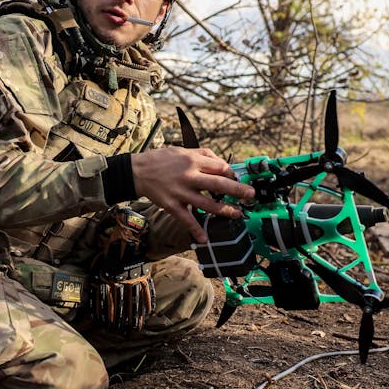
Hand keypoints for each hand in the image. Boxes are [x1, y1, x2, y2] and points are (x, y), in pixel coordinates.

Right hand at [131, 146, 255, 242]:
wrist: (137, 172)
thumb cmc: (161, 159)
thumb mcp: (182, 150)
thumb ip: (203, 155)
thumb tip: (223, 163)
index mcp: (193, 160)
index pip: (220, 167)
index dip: (232, 174)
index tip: (237, 180)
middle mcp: (189, 176)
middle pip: (219, 184)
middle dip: (238, 191)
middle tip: (251, 196)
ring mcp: (180, 192)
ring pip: (207, 203)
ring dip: (224, 210)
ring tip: (237, 214)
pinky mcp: (171, 205)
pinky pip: (186, 219)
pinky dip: (195, 229)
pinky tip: (204, 238)